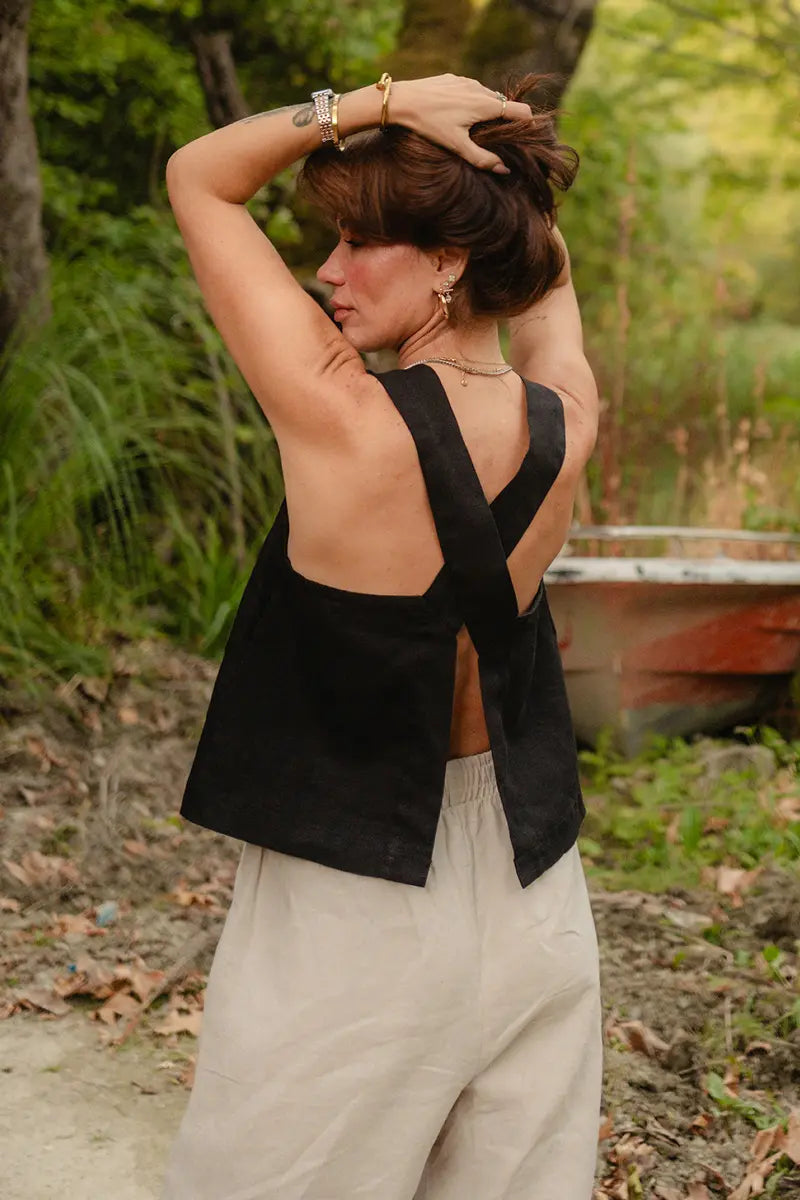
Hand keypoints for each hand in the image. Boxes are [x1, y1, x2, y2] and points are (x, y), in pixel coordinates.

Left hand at [390, 74, 532, 172]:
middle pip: (505, 104)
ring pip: (487, 96)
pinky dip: (472, 102)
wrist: (401, 101)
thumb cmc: (429, 125)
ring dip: (488, 111)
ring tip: (475, 129)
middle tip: (497, 139)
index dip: (528, 125)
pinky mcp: (453, 78)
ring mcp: (466, 81)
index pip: (520, 111)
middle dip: (505, 120)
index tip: (527, 137)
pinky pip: (471, 90)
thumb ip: (482, 158)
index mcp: (485, 104)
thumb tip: (504, 169)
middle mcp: (480, 89)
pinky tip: (457, 115)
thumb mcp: (456, 145)